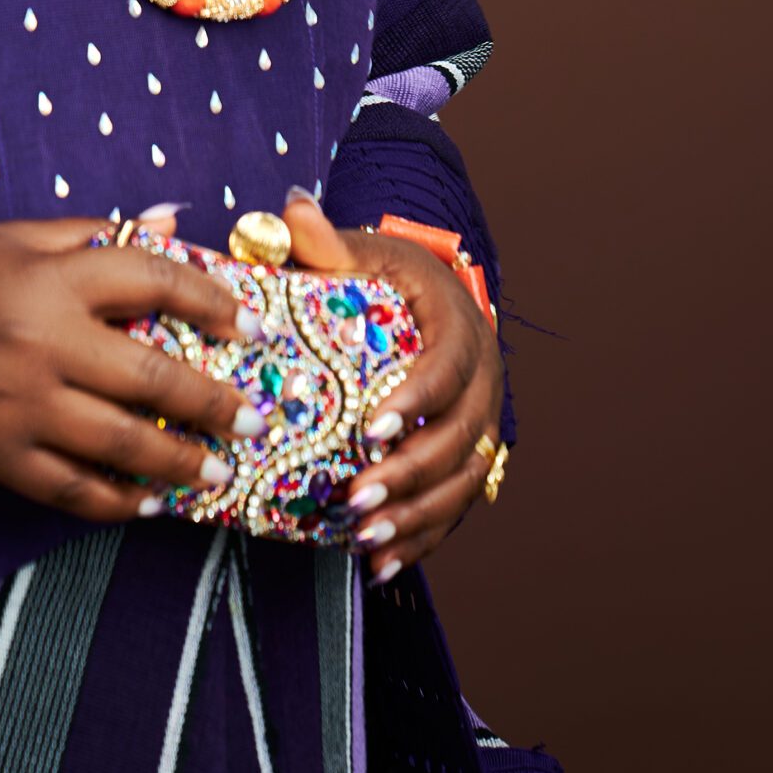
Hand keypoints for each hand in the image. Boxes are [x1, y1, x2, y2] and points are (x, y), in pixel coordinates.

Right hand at [0, 215, 267, 522]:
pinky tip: (149, 502)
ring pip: (123, 446)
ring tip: (219, 471)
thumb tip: (173, 224)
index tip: (250, 325)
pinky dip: (119, 501)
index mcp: (48, 279)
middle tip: (255, 417)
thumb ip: (93, 234)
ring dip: (182, 464)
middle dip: (216, 403)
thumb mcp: (11, 237)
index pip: (153, 281)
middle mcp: (40, 344)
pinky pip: (74, 490)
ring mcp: (19, 408)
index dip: (213, 301)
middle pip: (154, 378)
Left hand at [282, 189, 504, 579]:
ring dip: (417, 515)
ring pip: (464, 481)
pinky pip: (457, 506)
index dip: (415, 401)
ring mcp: (483, 422)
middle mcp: (484, 378)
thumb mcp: (360, 251)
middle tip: (355, 501)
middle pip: (461, 437)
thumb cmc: (385, 275)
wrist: (428, 299)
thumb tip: (289, 209)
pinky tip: (384, 564)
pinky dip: (424, 538)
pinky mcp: (470, 457)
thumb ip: (324, 240)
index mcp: (457, 323)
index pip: (446, 366)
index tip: (370, 430)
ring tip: (366, 539)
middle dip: (410, 475)